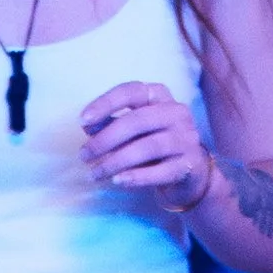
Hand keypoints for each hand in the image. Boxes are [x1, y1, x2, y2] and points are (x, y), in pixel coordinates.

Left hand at [81, 82, 209, 207]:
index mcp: (159, 96)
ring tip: (95, 174)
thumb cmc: (152, 146)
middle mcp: (176, 112)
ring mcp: (186, 138)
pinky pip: (162, 171)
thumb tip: (87, 125)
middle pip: (138, 121)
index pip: (131, 91)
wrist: (188, 173)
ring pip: (148, 147)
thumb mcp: (130, 132)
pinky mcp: (190, 165)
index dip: (106, 103)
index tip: (82, 121)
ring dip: (116, 161)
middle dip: (106, 139)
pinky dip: (137, 177)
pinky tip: (118, 181)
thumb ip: (109, 124)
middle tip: (84, 156)